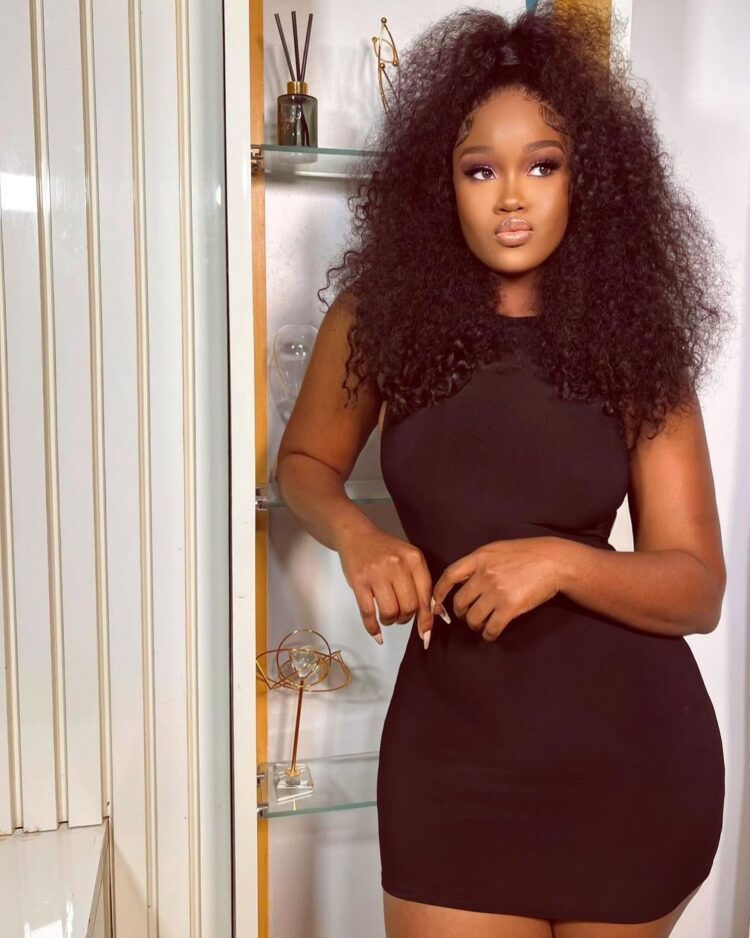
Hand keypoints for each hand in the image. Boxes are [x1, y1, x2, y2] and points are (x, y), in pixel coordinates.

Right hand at [336, 526, 434, 643]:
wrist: (356, 535)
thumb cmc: (384, 550)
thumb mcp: (408, 558)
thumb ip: (421, 582)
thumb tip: (432, 614)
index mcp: (414, 559)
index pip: (425, 596)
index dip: (426, 618)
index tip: (425, 632)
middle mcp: (397, 565)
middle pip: (409, 607)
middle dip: (406, 618)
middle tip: (402, 616)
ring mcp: (377, 574)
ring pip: (390, 612)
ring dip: (390, 621)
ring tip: (388, 616)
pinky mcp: (359, 582)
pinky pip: (368, 612)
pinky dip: (373, 628)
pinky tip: (377, 633)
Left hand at [430, 537, 561, 641]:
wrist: (553, 561)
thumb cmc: (526, 554)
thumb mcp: (497, 550)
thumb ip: (478, 563)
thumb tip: (462, 579)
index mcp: (479, 558)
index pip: (449, 576)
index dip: (440, 592)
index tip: (436, 603)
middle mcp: (484, 575)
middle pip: (460, 602)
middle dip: (461, 612)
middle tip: (467, 615)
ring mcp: (496, 592)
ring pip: (473, 618)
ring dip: (474, 625)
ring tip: (480, 624)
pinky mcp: (510, 608)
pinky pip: (491, 628)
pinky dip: (489, 634)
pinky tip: (491, 633)